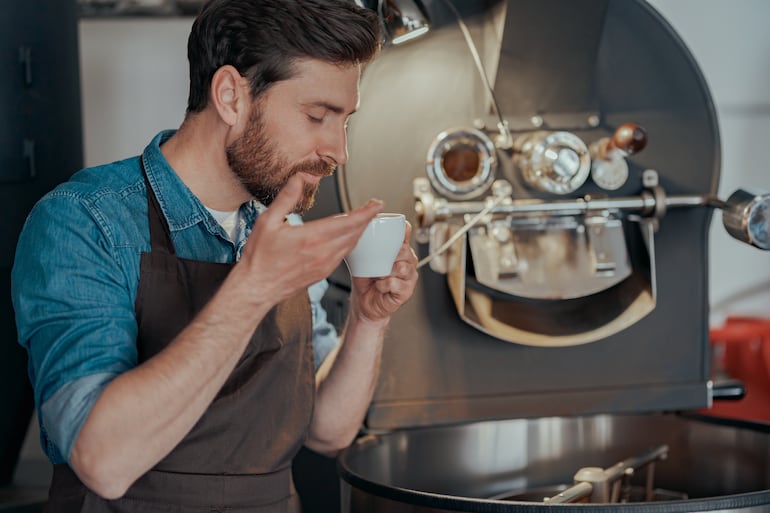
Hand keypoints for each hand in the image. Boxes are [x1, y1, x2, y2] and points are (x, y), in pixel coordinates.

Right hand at [236, 174, 382, 304]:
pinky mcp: (322, 273)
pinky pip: (343, 255)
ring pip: (351, 245)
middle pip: (354, 233)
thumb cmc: (259, 257)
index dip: (365, 212)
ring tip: (364, 219)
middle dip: (367, 219)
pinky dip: (350, 243)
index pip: (347, 222)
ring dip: (360, 231)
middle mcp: (322, 253)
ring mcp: (324, 265)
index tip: (377, 204)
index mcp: (311, 238)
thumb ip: (287, 198)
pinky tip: (349, 237)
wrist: (256, 288)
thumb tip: (301, 178)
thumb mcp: (268, 221)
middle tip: (374, 207)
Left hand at [349, 221, 417, 322]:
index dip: (401, 230)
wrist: (364, 303)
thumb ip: (366, 245)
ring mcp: (410, 276)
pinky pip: (395, 283)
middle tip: (376, 262)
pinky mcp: (407, 291)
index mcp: (400, 249)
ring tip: (377, 276)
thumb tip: (355, 231)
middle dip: (389, 255)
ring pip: (402, 268)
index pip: (406, 233)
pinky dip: (383, 285)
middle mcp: (408, 261)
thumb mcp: (364, 258)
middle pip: (405, 250)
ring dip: (386, 272)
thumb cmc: (366, 280)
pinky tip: (379, 286)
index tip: (390, 231)